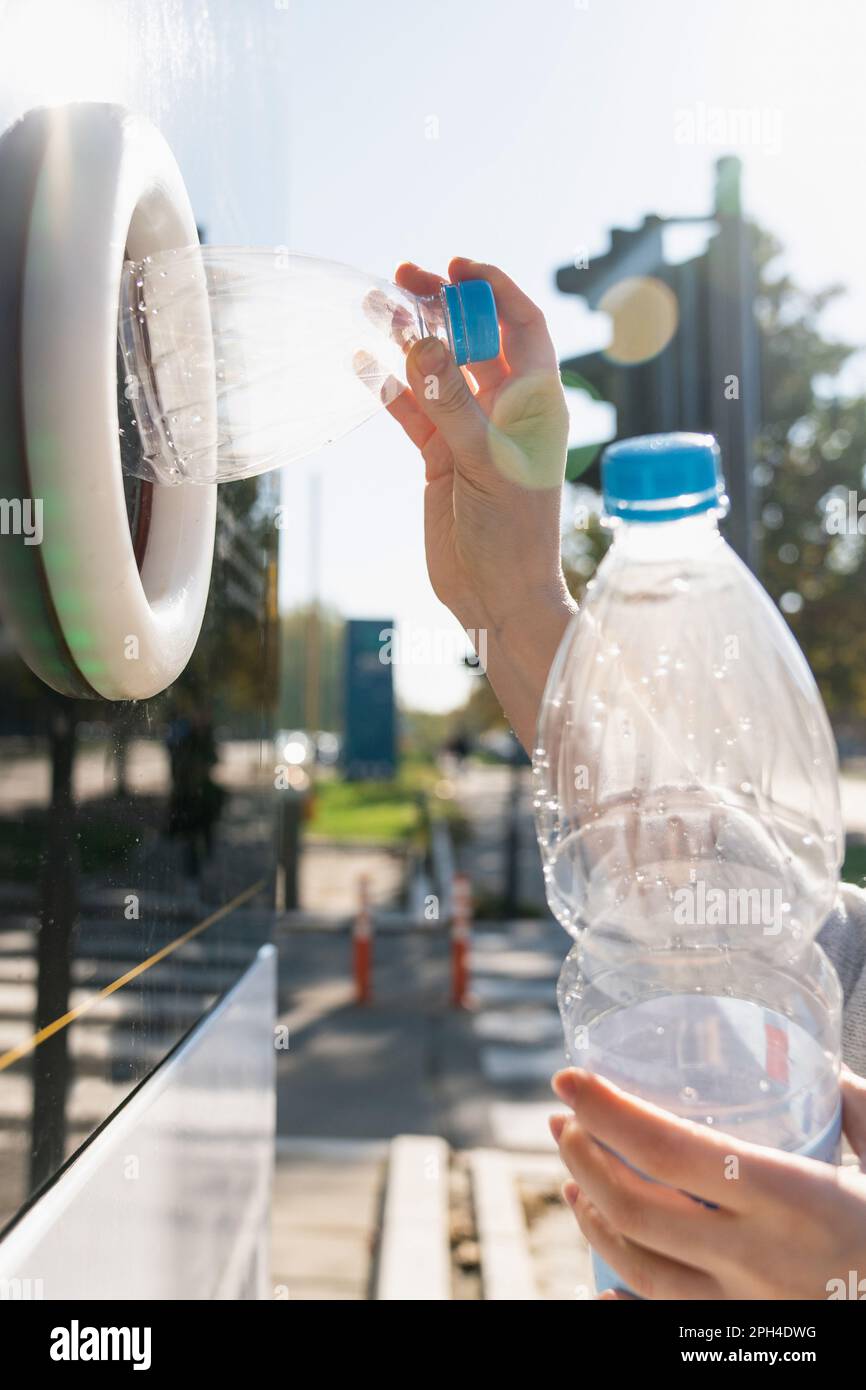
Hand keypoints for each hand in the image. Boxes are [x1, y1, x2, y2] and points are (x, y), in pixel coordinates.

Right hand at [386, 258, 574, 746]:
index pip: (522, 326)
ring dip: (409, 341)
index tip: (457, 268)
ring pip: (437, 371)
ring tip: (373, 308)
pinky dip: (389, 387)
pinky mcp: (440, 458)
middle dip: (441, 307)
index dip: (494, 290)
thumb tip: (424, 346)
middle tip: (402, 278)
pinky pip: (412, 411)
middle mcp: (505, 410)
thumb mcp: (485, 466)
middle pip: (473, 340)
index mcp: (537, 404)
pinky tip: (362, 363)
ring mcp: (469, 432)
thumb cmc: (511, 534)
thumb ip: (453, 407)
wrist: (496, 597)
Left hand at [549, 1065, 865, 1300]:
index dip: (606, 1109)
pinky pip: (660, 1315)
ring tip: (573, 1176)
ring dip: (590, 1214)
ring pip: (635, 1264)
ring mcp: (744, 1307)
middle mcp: (753, 1255)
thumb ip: (859, 1108)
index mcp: (788, 1197)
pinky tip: (603, 1258)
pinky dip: (618, 1285)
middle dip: (582, 1156)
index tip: (568, 1077)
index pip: (667, 1148)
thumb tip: (820, 1065)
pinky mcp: (743, 1340)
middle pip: (633, 1206)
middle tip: (562, 1120)